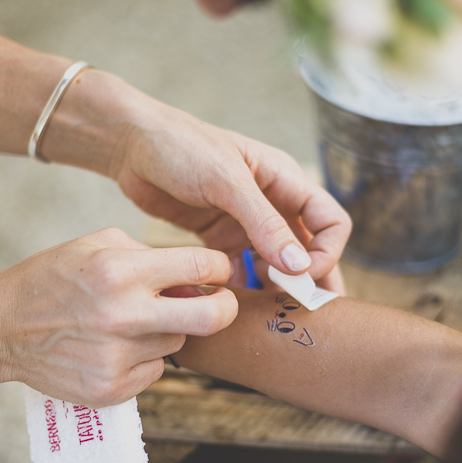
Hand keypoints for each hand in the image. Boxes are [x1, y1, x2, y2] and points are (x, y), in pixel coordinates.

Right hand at [0, 228, 236, 404]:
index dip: (220, 268)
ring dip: (168, 330)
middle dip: (225, 307)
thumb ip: (150, 255)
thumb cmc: (52, 278)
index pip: (200, 267)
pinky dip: (145, 358)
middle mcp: (121, 316)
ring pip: (178, 343)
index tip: (219, 273)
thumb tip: (198, 279)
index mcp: (118, 271)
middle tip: (220, 303)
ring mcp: (116, 357)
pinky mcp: (110, 389)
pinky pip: (155, 371)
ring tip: (130, 321)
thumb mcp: (96, 244)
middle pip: (210, 318)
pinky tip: (114, 346)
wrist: (0, 327)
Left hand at [93, 74, 350, 292]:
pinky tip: (234, 306)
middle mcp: (272, 202)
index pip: (331, 223)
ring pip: (277, 264)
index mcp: (285, 181)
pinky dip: (244, 287)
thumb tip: (300, 266)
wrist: (130, 144)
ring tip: (269, 315)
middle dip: (312, 281)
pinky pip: (242, 269)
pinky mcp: (219, 236)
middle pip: (310, 249)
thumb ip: (263, 223)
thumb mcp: (225, 181)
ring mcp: (245, 222)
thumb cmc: (180, 146)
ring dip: (277, 289)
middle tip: (309, 318)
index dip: (325, 253)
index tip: (300, 276)